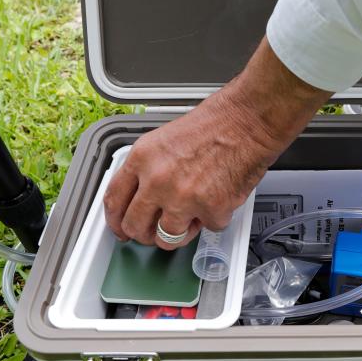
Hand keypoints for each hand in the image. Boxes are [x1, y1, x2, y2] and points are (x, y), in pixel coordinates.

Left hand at [103, 38, 330, 249]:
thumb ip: (148, 170)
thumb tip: (142, 198)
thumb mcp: (164, 140)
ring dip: (180, 233)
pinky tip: (220, 197)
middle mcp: (157, 181)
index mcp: (142, 159)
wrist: (247, 122)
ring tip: (192, 218)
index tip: (121, 229)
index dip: (115, 221)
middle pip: (136, 226)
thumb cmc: (215, 125)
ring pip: (168, 238)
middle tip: (154, 233)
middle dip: (144, 235)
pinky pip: (207, 228)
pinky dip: (215, 218)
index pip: (114, 200)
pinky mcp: (210, 210)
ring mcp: (183, 198)